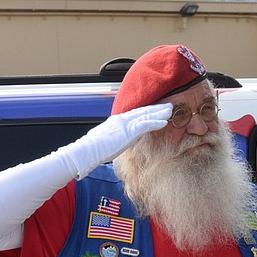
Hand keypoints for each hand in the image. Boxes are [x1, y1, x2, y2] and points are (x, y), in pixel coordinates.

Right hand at [58, 103, 172, 178]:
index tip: (155, 109)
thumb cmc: (92, 150)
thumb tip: (116, 142)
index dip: (146, 111)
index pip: (134, 114)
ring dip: (159, 112)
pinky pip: (145, 124)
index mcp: (116, 121)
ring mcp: (125, 124)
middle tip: (168, 105)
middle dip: (156, 108)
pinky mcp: (128, 131)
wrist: (86, 151)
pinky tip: (164, 121)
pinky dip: (155, 122)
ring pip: (146, 115)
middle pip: (142, 111)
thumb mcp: (105, 141)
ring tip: (170, 110)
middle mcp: (121, 119)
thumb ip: (113, 139)